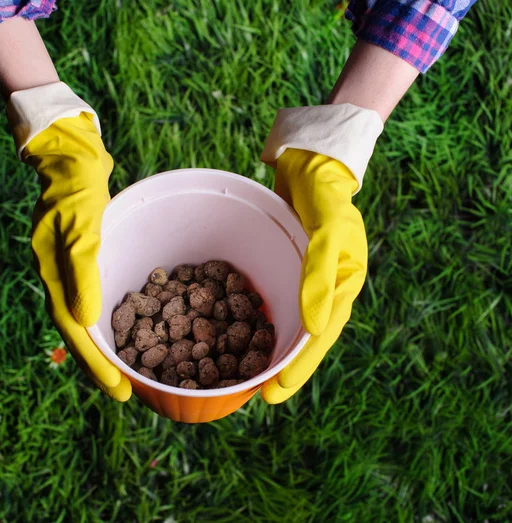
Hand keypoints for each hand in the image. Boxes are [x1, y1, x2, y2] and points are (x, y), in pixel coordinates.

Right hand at [23, 113, 130, 400]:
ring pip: (94, 318)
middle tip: (128, 392)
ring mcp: (77, 268)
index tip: (120, 391)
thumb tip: (87, 321)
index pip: (77, 332)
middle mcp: (64, 278)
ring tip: (132, 369)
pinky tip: (135, 325)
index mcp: (55, 276)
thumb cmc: (76, 185)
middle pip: (84, 333)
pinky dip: (117, 316)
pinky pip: (104, 296)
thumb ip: (82, 271)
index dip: (98, 365)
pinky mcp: (93, 257)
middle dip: (105, 364)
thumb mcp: (81, 224)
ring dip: (112, 344)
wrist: (73, 155)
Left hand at [261, 148, 367, 403]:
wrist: (312, 163)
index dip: (298, 366)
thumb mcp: (329, 229)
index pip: (319, 336)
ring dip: (267, 346)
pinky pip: (269, 297)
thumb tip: (314, 327)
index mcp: (341, 285)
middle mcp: (322, 288)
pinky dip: (254, 316)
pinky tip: (235, 329)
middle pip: (300, 335)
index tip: (276, 394)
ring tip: (245, 372)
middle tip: (257, 395)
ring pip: (284, 320)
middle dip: (280, 365)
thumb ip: (322, 274)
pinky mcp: (282, 264)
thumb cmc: (326, 193)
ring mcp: (302, 278)